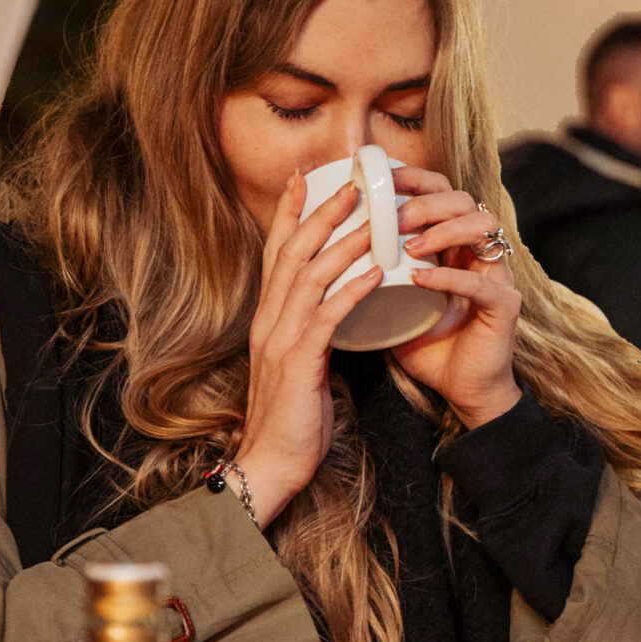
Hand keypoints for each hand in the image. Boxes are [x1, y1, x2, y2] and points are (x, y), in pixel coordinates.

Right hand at [238, 180, 382, 524]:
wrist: (271, 463)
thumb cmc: (293, 416)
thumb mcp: (299, 362)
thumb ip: (309, 331)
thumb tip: (333, 306)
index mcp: (267, 318)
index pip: (276, 254)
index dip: (288, 214)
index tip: (304, 178)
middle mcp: (268, 321)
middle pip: (292, 253)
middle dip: (321, 213)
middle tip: (350, 182)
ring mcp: (279, 339)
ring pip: (309, 277)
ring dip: (343, 243)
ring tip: (372, 217)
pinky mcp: (298, 363)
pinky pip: (327, 317)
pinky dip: (350, 290)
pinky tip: (373, 273)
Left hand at [386, 164, 523, 429]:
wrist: (460, 390)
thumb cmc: (427, 343)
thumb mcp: (392, 298)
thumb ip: (370, 272)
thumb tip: (319, 248)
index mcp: (455, 243)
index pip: (441, 192)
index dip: (414, 178)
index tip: (380, 178)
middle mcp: (479, 251)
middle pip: (463, 200)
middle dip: (426, 201)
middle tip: (392, 215)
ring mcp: (497, 275)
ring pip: (482, 227)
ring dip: (442, 230)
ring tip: (409, 246)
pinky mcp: (504, 305)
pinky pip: (481, 282)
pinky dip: (449, 277)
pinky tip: (421, 279)